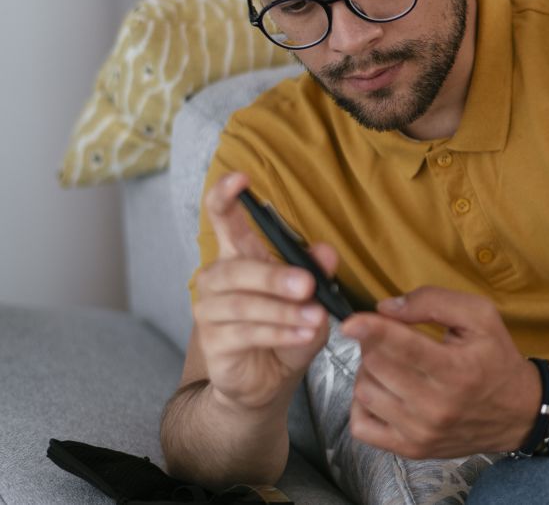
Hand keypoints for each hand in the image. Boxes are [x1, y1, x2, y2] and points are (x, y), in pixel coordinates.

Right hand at [193, 172, 333, 411]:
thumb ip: (317, 274)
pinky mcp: (215, 343)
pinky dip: (279, 333)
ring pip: (244, 304)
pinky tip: (303, 335)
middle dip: (274, 276)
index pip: (224, 219)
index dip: (227, 197)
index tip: (240, 178)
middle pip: (237, 268)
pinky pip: (247, 333)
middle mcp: (218, 279)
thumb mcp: (312, 300)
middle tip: (308, 286)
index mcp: (240, 257)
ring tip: (314, 320)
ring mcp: (210, 311)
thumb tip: (326, 251)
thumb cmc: (288, 330)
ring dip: (283, 312)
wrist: (267, 382)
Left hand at [340, 287, 540, 457]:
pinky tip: (381, 390)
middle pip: (377, 366)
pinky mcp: (411, 449)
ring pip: (365, 392)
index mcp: (457, 370)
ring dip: (368, 370)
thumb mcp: (480, 317)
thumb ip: (434, 302)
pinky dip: (362, 404)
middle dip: (373, 342)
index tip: (351, 321)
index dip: (372, 331)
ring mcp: (421, 431)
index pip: (404, 347)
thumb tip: (387, 308)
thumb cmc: (497, 359)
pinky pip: (362, 426)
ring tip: (389, 362)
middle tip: (387, 335)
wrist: (518, 412)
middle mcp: (437, 405)